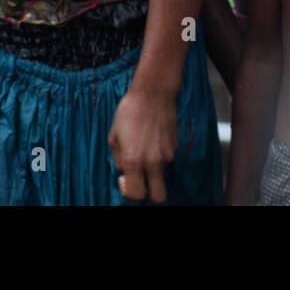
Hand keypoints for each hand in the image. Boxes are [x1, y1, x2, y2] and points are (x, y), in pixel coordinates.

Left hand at [109, 87, 177, 202]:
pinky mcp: (175, 146)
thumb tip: (125, 172)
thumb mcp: (114, 138)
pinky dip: (158, 155)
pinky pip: (165, 159)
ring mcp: (168, 155)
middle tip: (138, 180)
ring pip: (160, 175)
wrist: (154, 92)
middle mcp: (154, 162)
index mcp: (134, 161)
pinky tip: (151, 138)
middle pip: (159, 197)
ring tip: (142, 146)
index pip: (136, 195)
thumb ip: (119, 160)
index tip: (124, 180)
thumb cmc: (130, 112)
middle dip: (148, 194)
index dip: (128, 193)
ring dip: (151, 169)